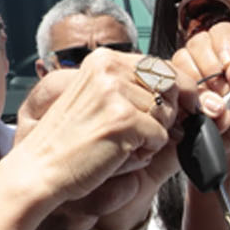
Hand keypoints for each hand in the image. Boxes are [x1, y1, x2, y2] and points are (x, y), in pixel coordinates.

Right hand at [11, 50, 177, 213]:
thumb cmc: (68, 141)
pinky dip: (147, 151)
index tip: (189, 103)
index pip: (160, 65)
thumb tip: (181, 90)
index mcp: (103, 60)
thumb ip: (132, 88)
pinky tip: (120, 154)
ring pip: (166, 114)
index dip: (179, 87)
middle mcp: (110, 70)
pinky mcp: (124, 120)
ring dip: (153, 135)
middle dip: (168, 113)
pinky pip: (161, 136)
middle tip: (143, 132)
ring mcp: (116, 93)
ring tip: (121, 143)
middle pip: (169, 87)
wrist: (39, 169)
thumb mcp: (98, 99)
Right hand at [171, 20, 229, 159]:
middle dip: (209, 68)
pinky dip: (182, 99)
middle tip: (222, 92)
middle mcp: (209, 57)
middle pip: (198, 43)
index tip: (229, 66)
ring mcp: (188, 72)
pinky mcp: (172, 88)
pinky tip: (196, 112)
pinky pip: (166, 84)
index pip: (224, 31)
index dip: (225, 44)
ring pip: (180, 62)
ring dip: (196, 86)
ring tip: (213, 107)